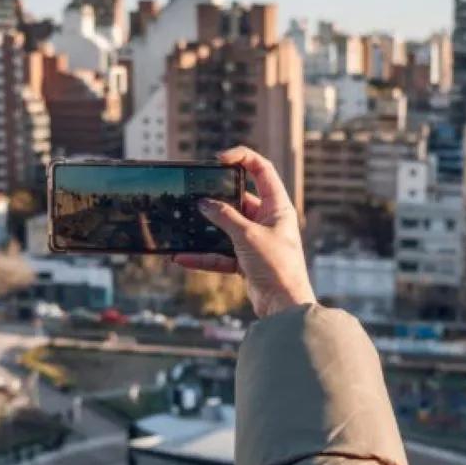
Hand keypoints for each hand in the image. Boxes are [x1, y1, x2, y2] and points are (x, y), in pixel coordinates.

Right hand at [174, 146, 315, 318]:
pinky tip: (182, 257)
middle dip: (216, 199)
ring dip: (205, 231)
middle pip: (238, 199)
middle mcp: (268, 220)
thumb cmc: (277, 267)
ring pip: (225, 228)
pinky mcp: (245, 261)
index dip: (243, 158)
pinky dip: (203, 256)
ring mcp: (255, 240)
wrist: (283, 306)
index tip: (219, 159)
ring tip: (184, 226)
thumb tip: (204, 203)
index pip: (262, 170)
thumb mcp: (248, 236)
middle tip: (195, 195)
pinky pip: (219, 254)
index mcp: (278, 207)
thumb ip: (225, 217)